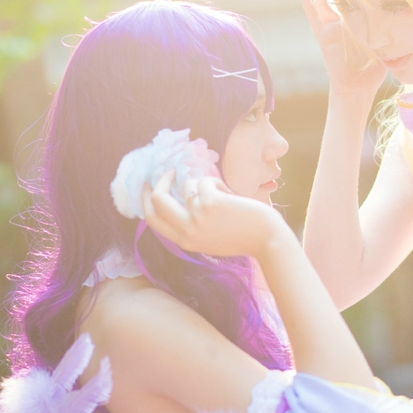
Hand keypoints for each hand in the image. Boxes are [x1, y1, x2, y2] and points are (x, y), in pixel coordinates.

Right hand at [143, 171, 285, 260]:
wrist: (266, 239)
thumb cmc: (242, 237)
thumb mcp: (208, 239)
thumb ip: (191, 225)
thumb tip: (181, 196)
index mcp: (184, 241)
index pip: (152, 220)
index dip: (147, 200)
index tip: (149, 186)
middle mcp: (186, 230)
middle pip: (157, 200)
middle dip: (160, 181)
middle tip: (168, 171)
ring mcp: (197, 215)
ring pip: (188, 186)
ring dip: (205, 184)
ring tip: (224, 196)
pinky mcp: (210, 201)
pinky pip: (205, 180)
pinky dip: (217, 183)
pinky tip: (232, 197)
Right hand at [299, 0, 385, 103]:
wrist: (357, 88)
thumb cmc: (372, 70)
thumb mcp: (385, 45)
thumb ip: (389, 31)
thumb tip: (407, 16)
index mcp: (356, 24)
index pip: (355, 0)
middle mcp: (342, 23)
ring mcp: (331, 27)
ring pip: (324, 1)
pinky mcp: (323, 33)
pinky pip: (312, 14)